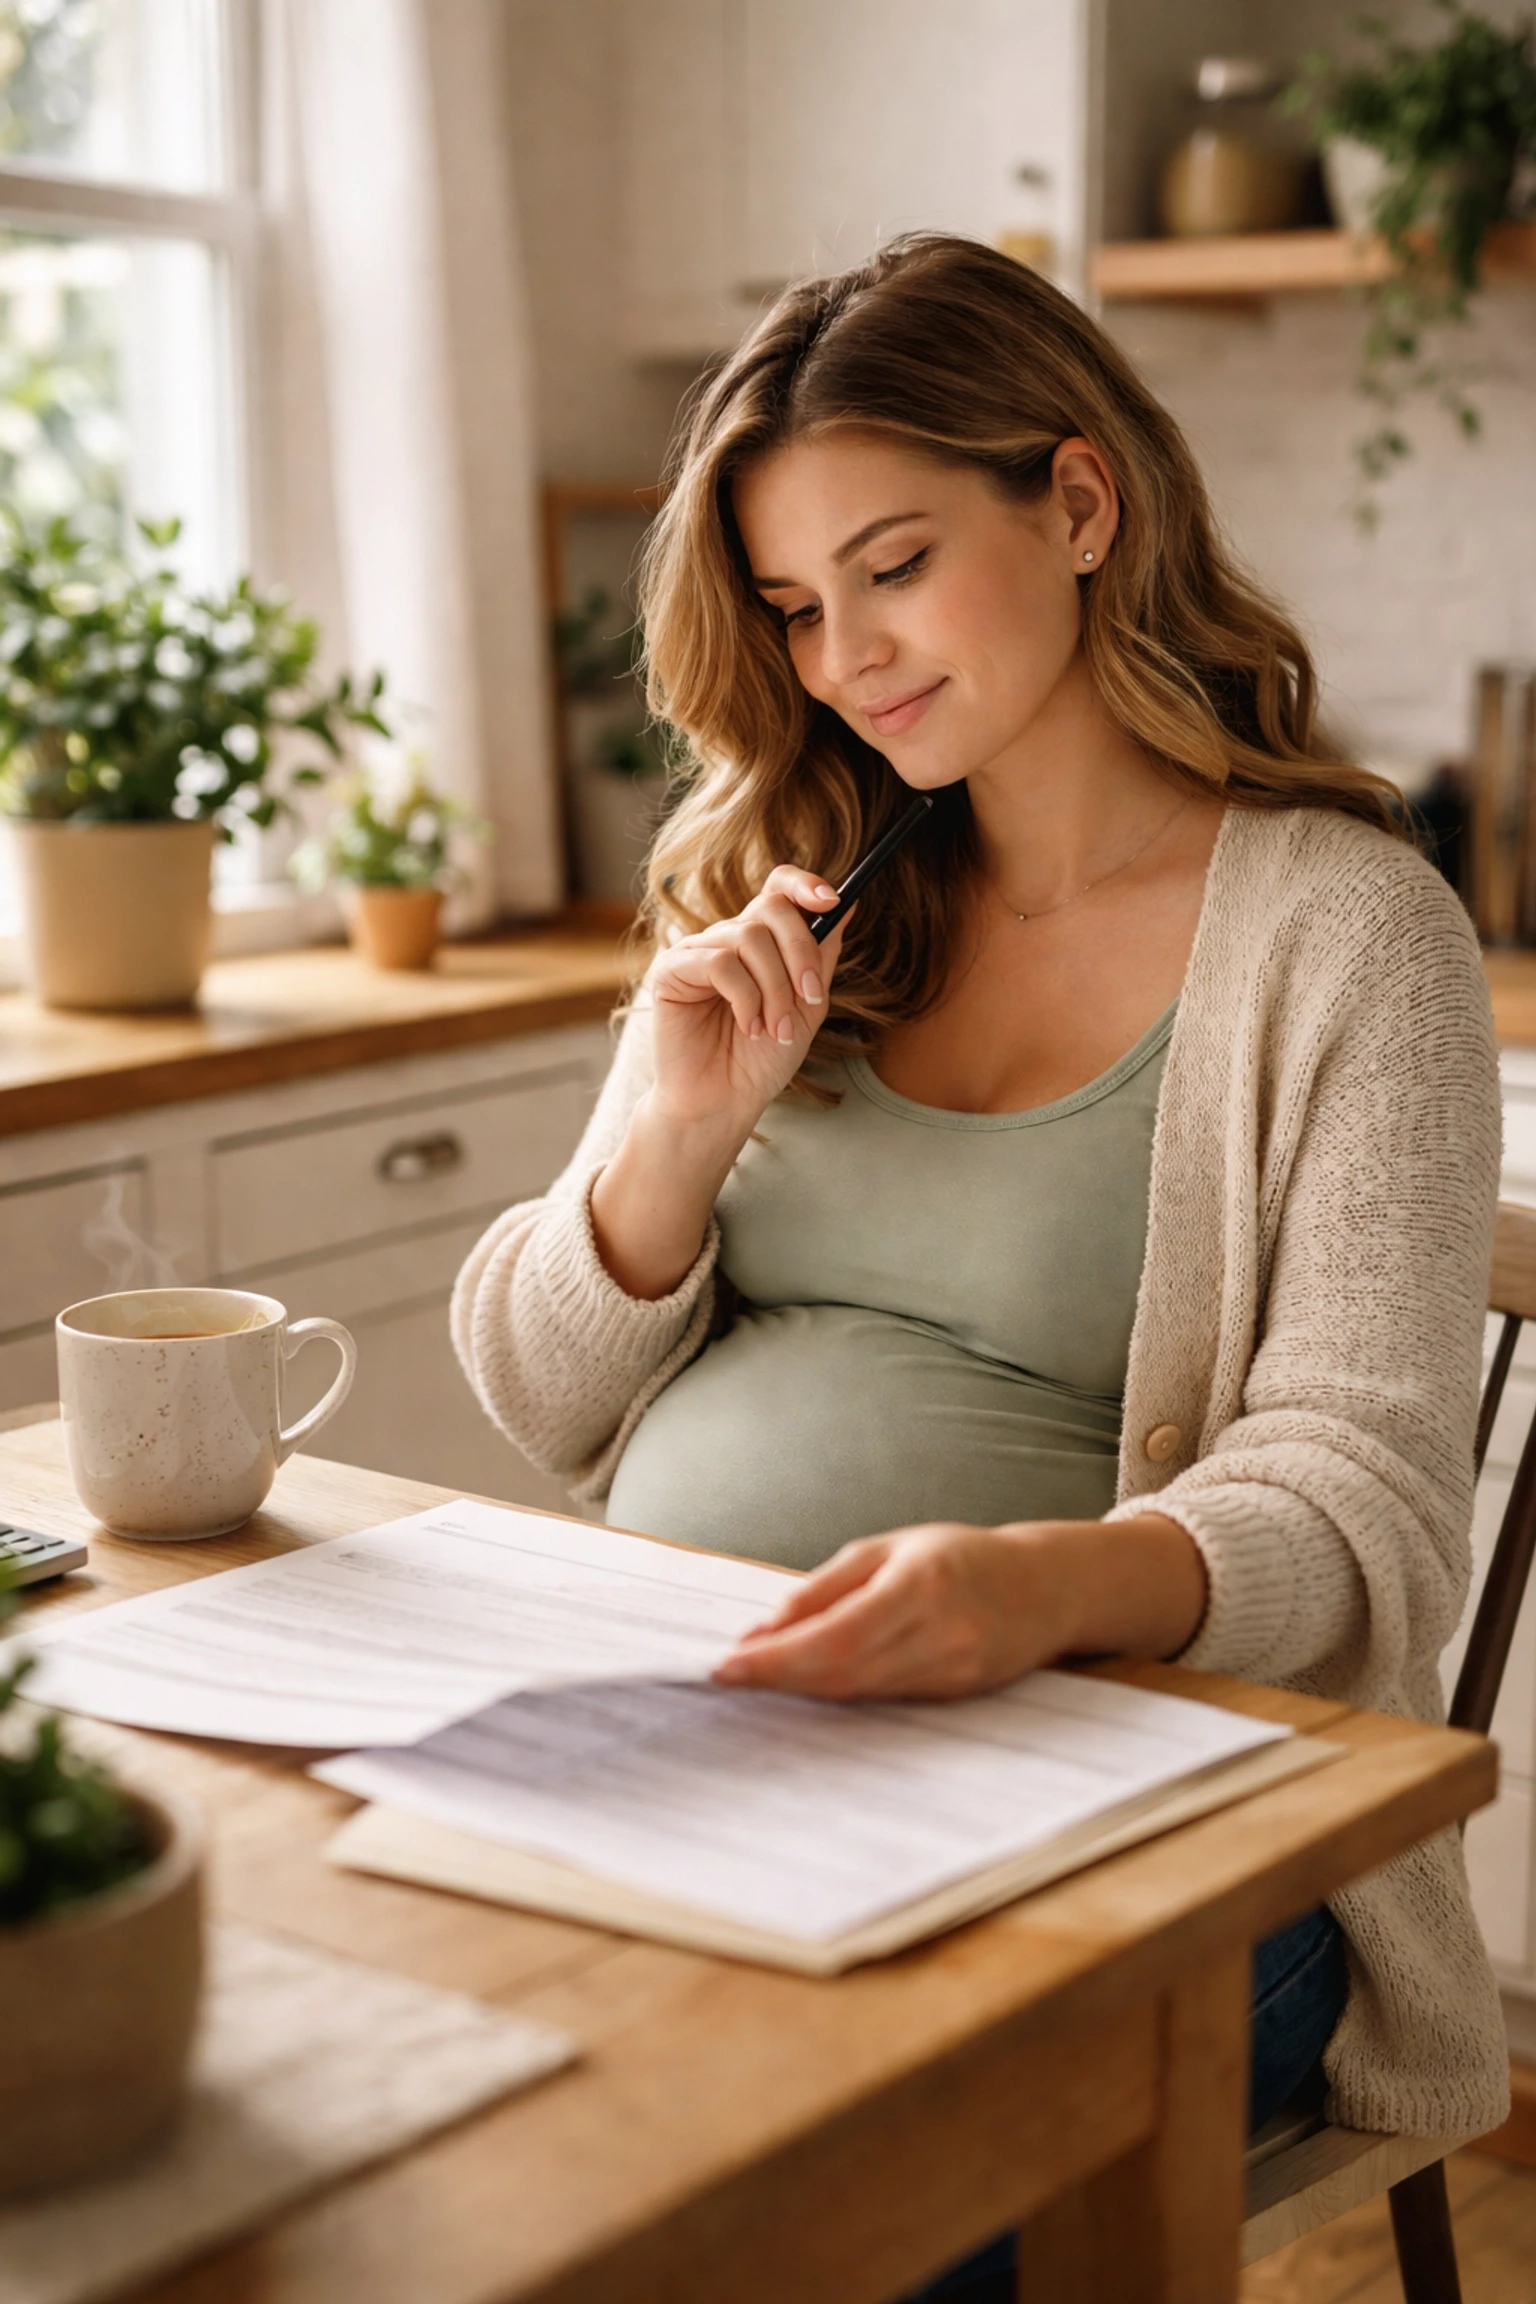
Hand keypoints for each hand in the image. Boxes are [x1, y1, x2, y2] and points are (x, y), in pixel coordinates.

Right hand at [646, 865, 847, 1145]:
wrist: (724, 1102)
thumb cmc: (762, 1059)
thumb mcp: (807, 1006)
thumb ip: (821, 957)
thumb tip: (846, 903)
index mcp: (760, 942)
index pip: (777, 888)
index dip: (804, 884)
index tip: (832, 900)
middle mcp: (727, 938)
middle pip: (771, 908)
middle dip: (801, 952)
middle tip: (809, 997)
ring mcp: (697, 951)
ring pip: (749, 939)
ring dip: (774, 988)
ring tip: (775, 1028)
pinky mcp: (671, 970)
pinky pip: (720, 963)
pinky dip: (745, 999)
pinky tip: (748, 1028)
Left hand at [713, 1524, 1074, 1700]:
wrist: (1045, 1587)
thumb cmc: (961, 1557)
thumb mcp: (887, 1549)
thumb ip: (823, 1589)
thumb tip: (763, 1631)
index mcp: (920, 1586)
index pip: (834, 1637)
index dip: (776, 1659)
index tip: (727, 1665)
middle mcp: (940, 1636)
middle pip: (840, 1674)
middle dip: (776, 1678)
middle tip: (726, 1676)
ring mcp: (951, 1673)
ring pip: (857, 1695)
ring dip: (800, 1690)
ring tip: (755, 1677)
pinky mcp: (954, 1697)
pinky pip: (880, 1701)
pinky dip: (835, 1695)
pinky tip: (805, 1685)